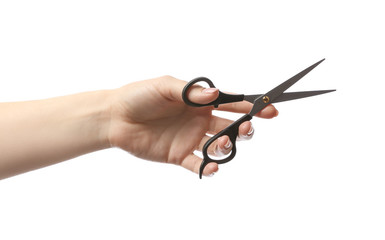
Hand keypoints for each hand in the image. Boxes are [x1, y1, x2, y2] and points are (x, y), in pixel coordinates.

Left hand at [107, 76, 277, 176]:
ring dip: (227, 147)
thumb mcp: (165, 87)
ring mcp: (190, 139)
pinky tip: (212, 166)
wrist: (115, 118)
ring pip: (218, 146)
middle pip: (230, 127)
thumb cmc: (139, 96)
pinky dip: (209, 167)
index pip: (231, 104)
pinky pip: (198, 164)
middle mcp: (199, 120)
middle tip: (246, 129)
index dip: (251, 107)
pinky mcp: (179, 156)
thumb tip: (216, 93)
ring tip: (223, 145)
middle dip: (244, 129)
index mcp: (199, 101)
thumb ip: (191, 92)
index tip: (269, 110)